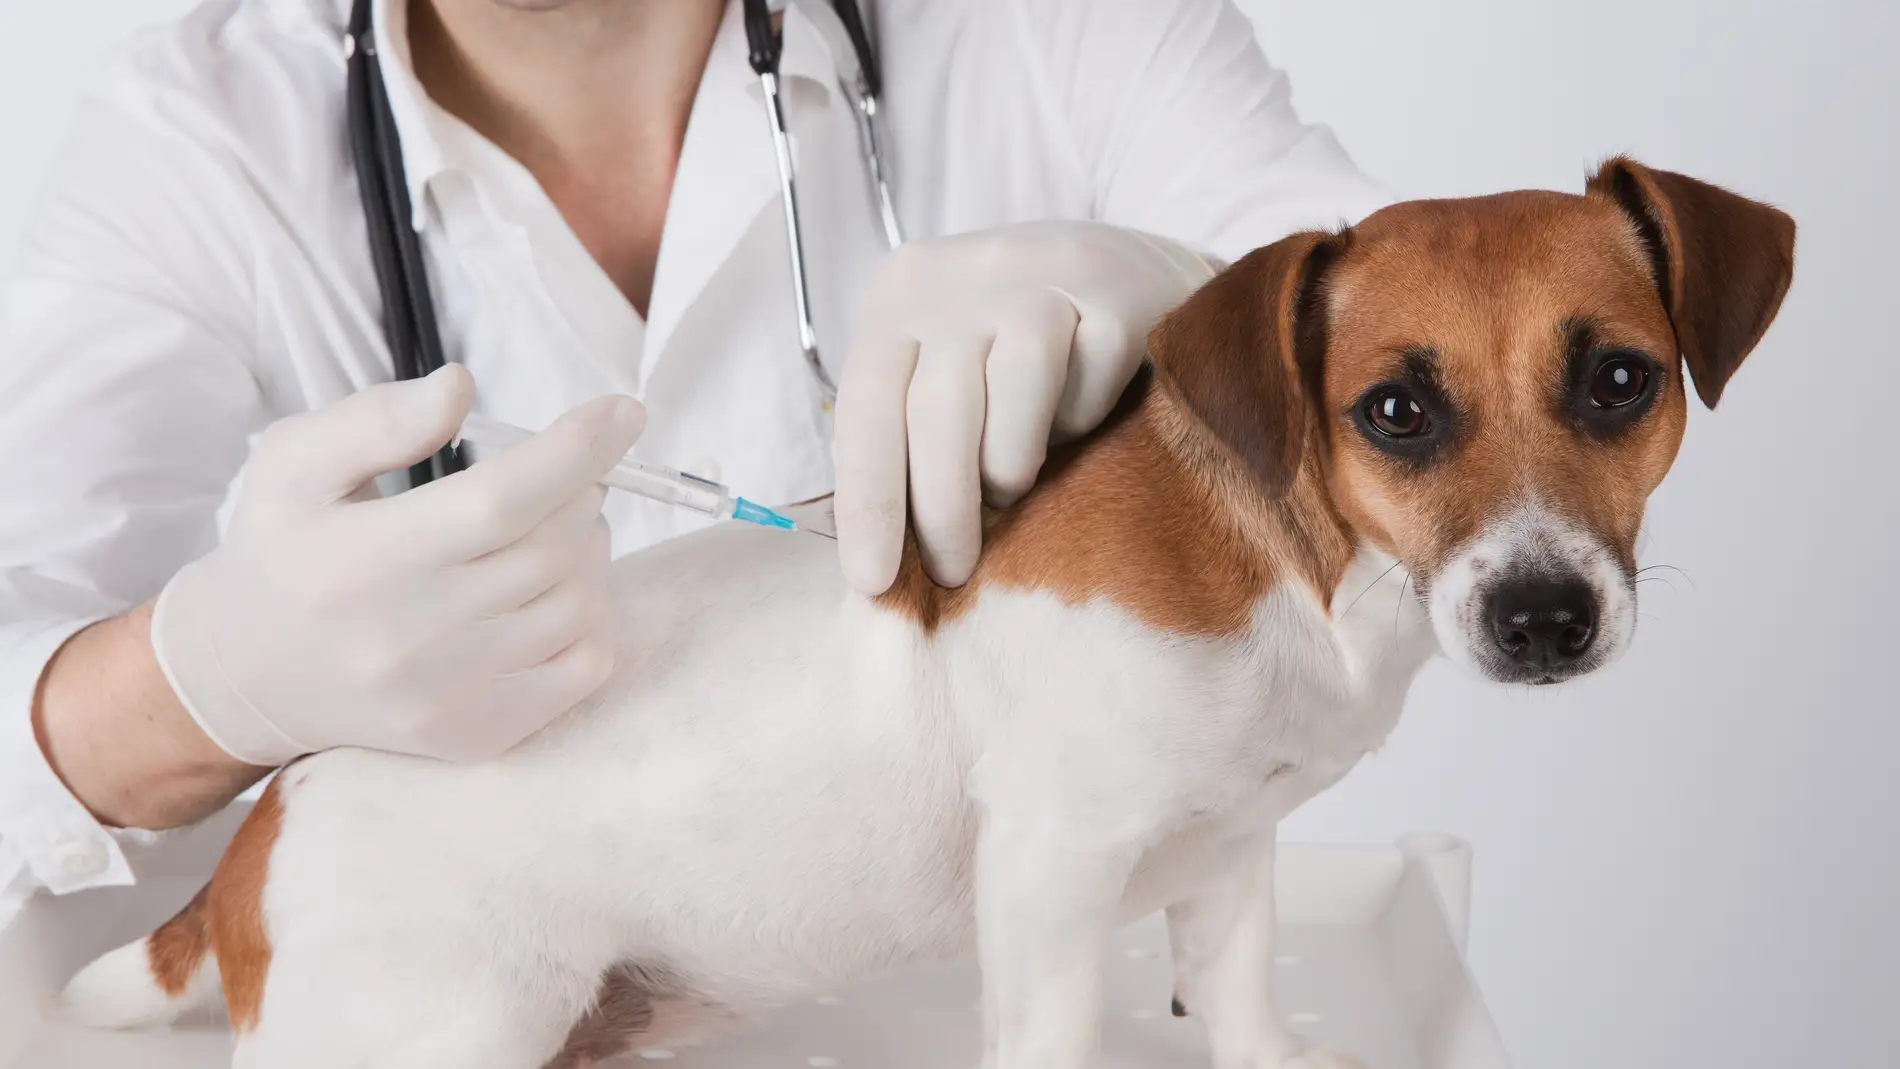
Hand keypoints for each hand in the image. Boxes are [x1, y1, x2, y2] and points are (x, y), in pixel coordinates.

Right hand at [149, 365, 644, 765]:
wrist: (251, 672)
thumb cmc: (287, 548)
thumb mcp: (296, 461)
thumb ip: (377, 419)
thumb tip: (459, 385)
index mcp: (363, 560)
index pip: (501, 500)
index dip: (576, 450)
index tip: (622, 413)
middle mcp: (408, 639)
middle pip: (550, 549)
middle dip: (580, 492)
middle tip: (560, 475)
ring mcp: (449, 696)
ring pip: (577, 603)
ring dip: (587, 549)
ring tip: (549, 528)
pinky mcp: (478, 733)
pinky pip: (586, 665)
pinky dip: (592, 614)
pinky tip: (555, 588)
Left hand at [832, 221, 1214, 593]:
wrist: (1127, 272)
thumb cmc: (1010, 347)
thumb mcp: (940, 367)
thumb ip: (904, 431)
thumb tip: (879, 546)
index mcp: (900, 292)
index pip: (867, 406)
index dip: (868, 503)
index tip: (873, 582)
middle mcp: (963, 273)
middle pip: (939, 410)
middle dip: (943, 510)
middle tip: (954, 573)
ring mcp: (1043, 272)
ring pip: (1016, 396)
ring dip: (1012, 465)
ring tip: (1014, 486)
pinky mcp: (1115, 289)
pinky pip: (1091, 384)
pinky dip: (1082, 419)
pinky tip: (1080, 417)